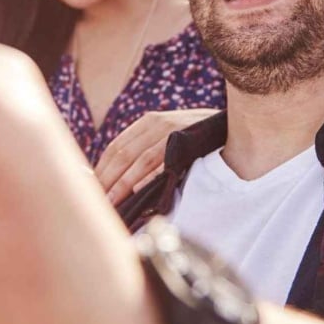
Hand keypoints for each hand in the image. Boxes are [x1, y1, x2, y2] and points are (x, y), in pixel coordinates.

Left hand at [96, 108, 217, 204]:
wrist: (232, 127)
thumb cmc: (197, 137)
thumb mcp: (169, 135)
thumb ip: (146, 150)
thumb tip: (118, 178)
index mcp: (148, 122)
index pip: (116, 146)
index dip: (101, 168)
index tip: (91, 187)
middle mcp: (158, 123)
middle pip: (123, 154)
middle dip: (107, 180)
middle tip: (96, 200)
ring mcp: (172, 132)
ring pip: (139, 160)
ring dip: (122, 184)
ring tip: (111, 202)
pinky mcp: (187, 143)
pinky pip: (162, 162)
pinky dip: (148, 177)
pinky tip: (137, 190)